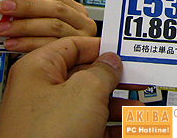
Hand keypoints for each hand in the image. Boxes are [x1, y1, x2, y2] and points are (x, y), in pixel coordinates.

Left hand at [0, 0, 96, 52]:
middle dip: (26, 10)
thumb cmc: (50, 46)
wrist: (65, 86)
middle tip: (4, 12)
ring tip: (3, 30)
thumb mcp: (49, 27)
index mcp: (76, 10)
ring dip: (24, 27)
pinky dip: (28, 44)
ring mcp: (82, 39)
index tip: (9, 2)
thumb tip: (11, 4)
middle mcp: (83, 23)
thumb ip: (36, 17)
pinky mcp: (76, 56)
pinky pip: (50, 46)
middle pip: (56, 10)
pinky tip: (12, 45)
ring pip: (53, 26)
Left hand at [0, 37, 143, 137]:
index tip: (124, 53)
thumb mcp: (85, 92)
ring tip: (138, 112)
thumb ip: (103, 71)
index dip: (101, 48)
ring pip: (92, 106)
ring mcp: (50, 120)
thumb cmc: (45, 135)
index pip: (73, 47)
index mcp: (38, 70)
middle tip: (137, 81)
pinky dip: (111, 128)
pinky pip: (91, 128)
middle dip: (116, 83)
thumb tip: (111, 62)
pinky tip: (128, 130)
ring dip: (119, 108)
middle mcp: (41, 93)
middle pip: (86, 78)